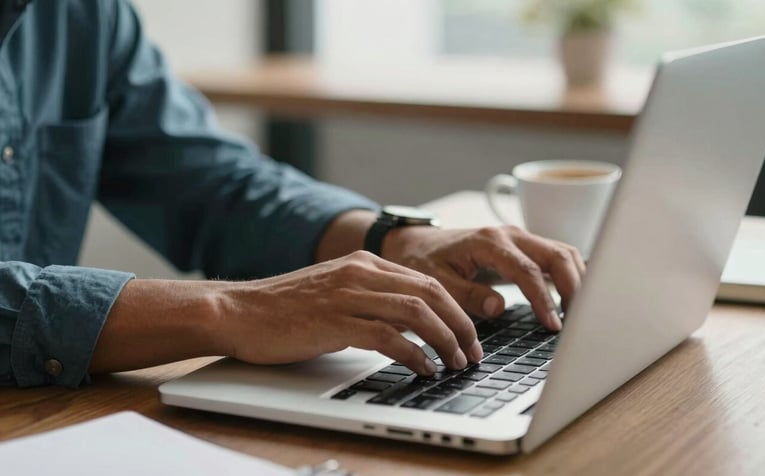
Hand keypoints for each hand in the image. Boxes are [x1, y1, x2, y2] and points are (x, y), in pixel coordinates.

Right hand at [212, 251, 482, 374]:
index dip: (456, 309)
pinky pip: (388, 336)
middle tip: (472, 352)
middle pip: (430, 293)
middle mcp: (361, 273)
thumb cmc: (285, 308)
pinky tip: (423, 369)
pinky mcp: (334, 321)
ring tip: (455, 363)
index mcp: (364, 264)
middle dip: (460, 325)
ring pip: (416, 312)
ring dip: (444, 340)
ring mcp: (348, 295)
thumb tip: (410, 323)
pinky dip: (413, 354)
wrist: (239, 311)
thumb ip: (371, 298)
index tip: (468, 334)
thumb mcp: (336, 291)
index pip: (427, 281)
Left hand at [381, 226, 585, 329]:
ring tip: (581, 313)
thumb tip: (500, 307)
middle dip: (574, 287)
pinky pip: (556, 256)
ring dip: (577, 280)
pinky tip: (574, 297)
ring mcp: (519, 238)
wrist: (417, 244)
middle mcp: (509, 235)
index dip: (543, 299)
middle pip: (557, 255)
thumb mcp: (436, 281)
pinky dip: (570, 274)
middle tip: (580, 321)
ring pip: (562, 252)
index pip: (527, 271)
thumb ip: (467, 294)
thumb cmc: (425, 262)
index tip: (553, 325)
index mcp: (488, 242)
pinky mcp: (524, 246)